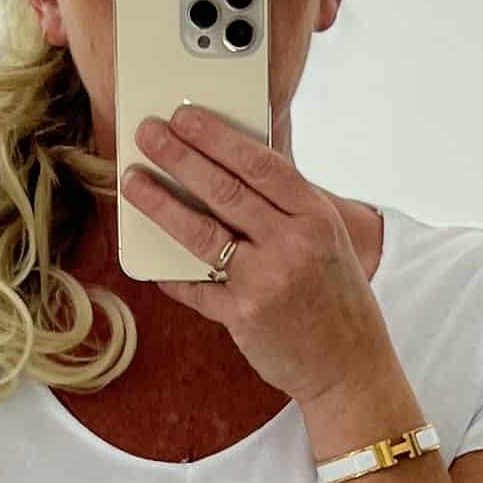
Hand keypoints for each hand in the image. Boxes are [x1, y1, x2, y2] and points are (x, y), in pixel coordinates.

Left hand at [121, 103, 392, 406]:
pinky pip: (195, 287)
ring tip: (133, 182)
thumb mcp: (327, 239)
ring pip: (201, 233)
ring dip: (160, 204)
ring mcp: (267, 281)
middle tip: (148, 133)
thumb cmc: (335, 297)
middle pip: (226, 191)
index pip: (261, 164)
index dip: (219, 137)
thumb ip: (287, 205)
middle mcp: (294, 244)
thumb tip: (237, 162)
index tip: (186, 116)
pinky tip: (146, 257)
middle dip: (180, 156)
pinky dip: (170, 272)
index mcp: (316, 217)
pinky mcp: (244, 316)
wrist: (350, 366)